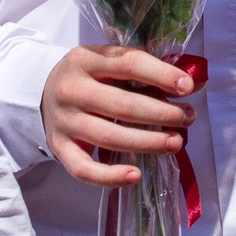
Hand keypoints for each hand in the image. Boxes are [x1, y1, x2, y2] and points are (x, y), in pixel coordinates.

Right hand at [41, 45, 195, 186]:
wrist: (41, 92)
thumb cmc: (88, 77)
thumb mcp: (110, 63)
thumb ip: (148, 70)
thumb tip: (194, 82)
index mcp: (85, 59)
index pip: (129, 64)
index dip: (161, 75)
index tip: (188, 87)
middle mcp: (71, 89)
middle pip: (123, 106)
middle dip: (162, 113)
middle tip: (188, 117)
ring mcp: (64, 121)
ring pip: (109, 137)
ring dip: (148, 143)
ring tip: (175, 142)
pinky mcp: (60, 148)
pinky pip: (84, 170)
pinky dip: (110, 176)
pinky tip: (136, 174)